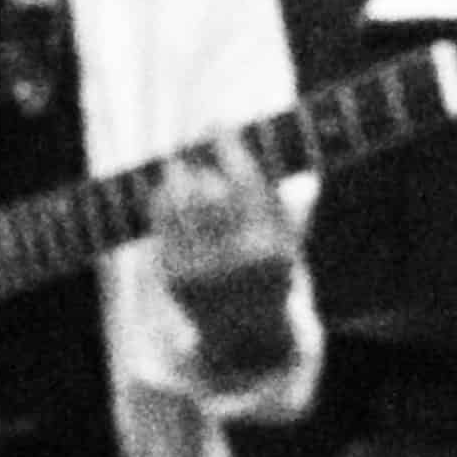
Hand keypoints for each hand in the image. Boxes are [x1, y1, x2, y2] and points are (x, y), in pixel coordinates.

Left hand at [151, 132, 298, 377]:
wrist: (246, 335)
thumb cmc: (270, 270)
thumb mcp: (289, 241)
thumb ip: (286, 202)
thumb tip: (295, 162)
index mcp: (272, 247)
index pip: (246, 180)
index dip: (227, 144)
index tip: (217, 120)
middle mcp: (236, 261)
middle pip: (208, 187)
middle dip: (198, 158)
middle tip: (194, 141)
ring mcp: (202, 271)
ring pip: (179, 200)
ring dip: (178, 174)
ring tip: (181, 165)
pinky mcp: (174, 277)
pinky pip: (161, 222)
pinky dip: (163, 199)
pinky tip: (170, 190)